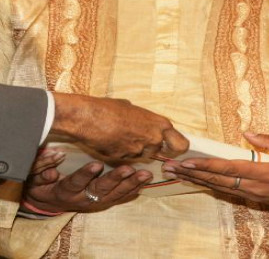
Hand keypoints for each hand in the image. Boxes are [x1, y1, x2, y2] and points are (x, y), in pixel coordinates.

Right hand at [22, 147, 150, 213]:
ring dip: (130, 185)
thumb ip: (42, 168)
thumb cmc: (41, 185)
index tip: (96, 164)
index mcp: (65, 191)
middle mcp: (82, 199)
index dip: (85, 174)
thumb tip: (54, 161)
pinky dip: (132, 191)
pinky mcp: (102, 202)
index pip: (76, 182)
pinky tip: (143, 182)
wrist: (48, 203)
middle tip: (129, 169)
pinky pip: (119, 198)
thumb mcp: (35, 177)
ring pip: (114, 195)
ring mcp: (94, 202)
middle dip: (116, 179)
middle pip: (101, 189)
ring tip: (144, 175)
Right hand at [49, 93, 187, 161]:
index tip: (169, 147)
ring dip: (133, 151)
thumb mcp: (131, 108)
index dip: (175, 148)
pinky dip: (120, 154)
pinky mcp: (124, 160)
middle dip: (150, 149)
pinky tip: (110, 142)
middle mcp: (153, 139)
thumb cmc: (108, 108)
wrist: (87, 117)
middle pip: (158, 152)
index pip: (181, 145)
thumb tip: (142, 121)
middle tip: (137, 141)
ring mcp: (139, 151)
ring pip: (141, 156)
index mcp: (159, 124)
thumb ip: (143, 119)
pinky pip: (126, 160)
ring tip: (118, 137)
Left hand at [162, 132, 268, 211]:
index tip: (188, 161)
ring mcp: (256, 195)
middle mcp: (257, 188)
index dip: (208, 165)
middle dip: (193, 173)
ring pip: (222, 188)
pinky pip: (230, 191)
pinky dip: (212, 185)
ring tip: (176, 172)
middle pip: (219, 181)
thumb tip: (247, 132)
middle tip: (170, 166)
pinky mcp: (258, 198)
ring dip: (198, 180)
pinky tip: (199, 180)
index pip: (231, 169)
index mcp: (267, 174)